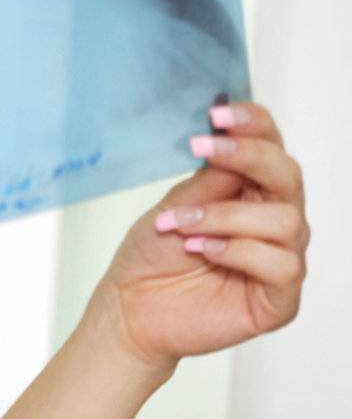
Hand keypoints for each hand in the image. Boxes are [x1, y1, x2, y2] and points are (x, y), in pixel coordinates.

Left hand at [82, 100, 309, 379]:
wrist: (130, 306)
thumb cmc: (152, 254)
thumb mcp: (175, 205)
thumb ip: (210, 179)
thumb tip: (230, 138)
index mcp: (249, 192)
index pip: (271, 148)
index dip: (255, 125)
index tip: (220, 112)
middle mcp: (273, 221)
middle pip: (288, 176)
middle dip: (248, 156)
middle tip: (205, 148)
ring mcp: (280, 259)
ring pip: (286, 221)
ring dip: (227, 216)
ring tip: (182, 226)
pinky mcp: (279, 298)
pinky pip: (282, 265)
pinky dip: (238, 251)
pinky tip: (202, 249)